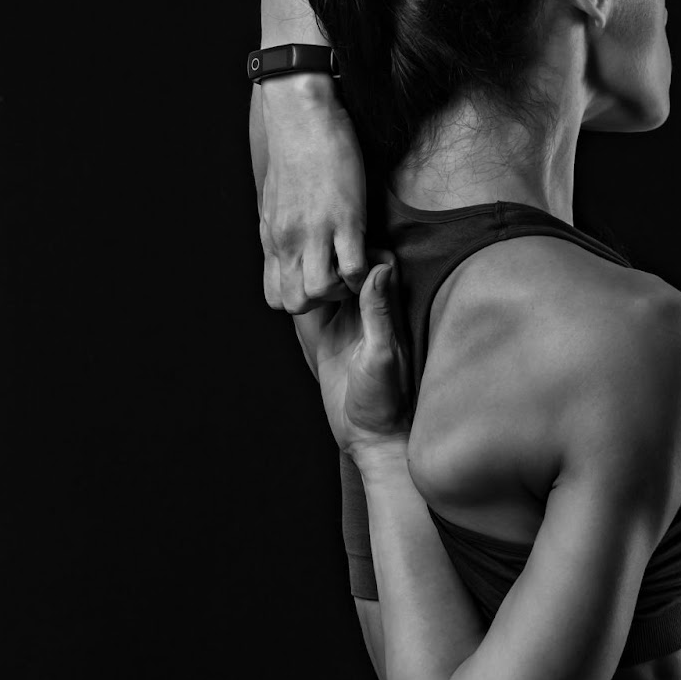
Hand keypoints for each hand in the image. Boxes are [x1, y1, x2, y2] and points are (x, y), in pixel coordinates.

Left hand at [252, 75, 368, 313]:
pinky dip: (368, 270)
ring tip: (359, 261)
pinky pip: (353, 268)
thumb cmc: (294, 148)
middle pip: (296, 303)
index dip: (303, 297)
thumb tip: (296, 244)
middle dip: (325, 300)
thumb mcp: (278, 197)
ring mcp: (314, 231)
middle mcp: (288, 240)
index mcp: (273, 238)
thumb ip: (286, 227)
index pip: (276, 298)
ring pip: (320, 293)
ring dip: (346, 287)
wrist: (301, 114)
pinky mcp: (343, 217)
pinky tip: (375, 250)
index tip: (323, 279)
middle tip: (343, 275)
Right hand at [293, 255, 412, 457]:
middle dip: (335, 255)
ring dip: (317, 275)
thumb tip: (381, 267)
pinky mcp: (326, 339)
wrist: (369, 437)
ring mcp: (346, 325)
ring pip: (331, 286)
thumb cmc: (385, 400)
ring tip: (299, 263)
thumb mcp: (381, 353)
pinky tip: (291, 289)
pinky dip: (304, 297)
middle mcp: (368, 314)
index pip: (381, 264)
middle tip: (313, 245)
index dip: (363, 249)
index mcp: (389, 312)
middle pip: (352, 270)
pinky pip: (314, 310)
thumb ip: (379, 312)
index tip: (342, 242)